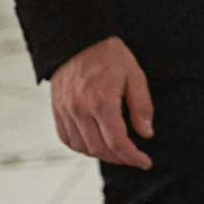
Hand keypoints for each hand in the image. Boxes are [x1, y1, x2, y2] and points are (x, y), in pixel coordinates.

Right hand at [50, 36, 154, 169]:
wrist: (78, 41)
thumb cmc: (110, 56)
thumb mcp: (135, 76)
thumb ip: (141, 106)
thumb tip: (146, 134)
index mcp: (102, 101)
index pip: (117, 141)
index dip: (132, 156)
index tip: (145, 162)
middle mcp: (80, 110)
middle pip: (99, 149)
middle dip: (120, 158)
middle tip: (134, 158)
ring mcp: (66, 111)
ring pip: (82, 147)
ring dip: (101, 155)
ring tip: (118, 152)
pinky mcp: (57, 110)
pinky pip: (66, 138)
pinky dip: (81, 147)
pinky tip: (95, 144)